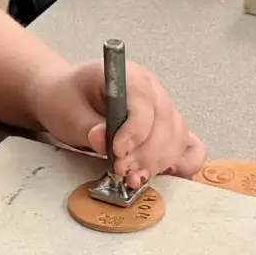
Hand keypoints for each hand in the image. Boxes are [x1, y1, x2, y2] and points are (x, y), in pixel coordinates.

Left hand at [24, 58, 206, 188]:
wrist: (66, 97)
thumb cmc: (67, 98)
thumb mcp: (68, 111)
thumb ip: (88, 127)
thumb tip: (105, 142)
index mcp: (128, 76)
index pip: (145, 103)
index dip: (136, 132)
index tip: (118, 153)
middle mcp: (152, 90)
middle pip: (166, 123)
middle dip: (146, 154)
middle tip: (122, 171)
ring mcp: (163, 109)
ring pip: (178, 137)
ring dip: (159, 162)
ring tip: (134, 178)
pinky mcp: (167, 129)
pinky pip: (190, 145)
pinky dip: (183, 163)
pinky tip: (166, 174)